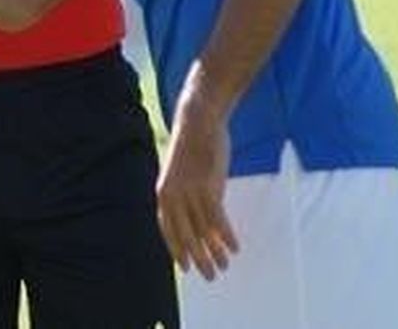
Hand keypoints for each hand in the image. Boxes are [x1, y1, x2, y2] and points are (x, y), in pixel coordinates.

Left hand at [156, 74, 238, 281]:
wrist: (198, 121)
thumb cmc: (192, 148)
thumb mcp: (180, 174)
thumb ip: (183, 196)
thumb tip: (196, 219)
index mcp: (163, 193)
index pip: (167, 229)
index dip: (176, 250)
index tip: (185, 267)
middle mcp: (174, 196)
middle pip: (186, 236)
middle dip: (198, 259)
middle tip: (209, 276)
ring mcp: (191, 192)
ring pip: (203, 231)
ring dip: (216, 252)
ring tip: (225, 266)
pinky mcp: (209, 187)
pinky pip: (218, 220)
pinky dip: (227, 236)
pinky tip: (235, 248)